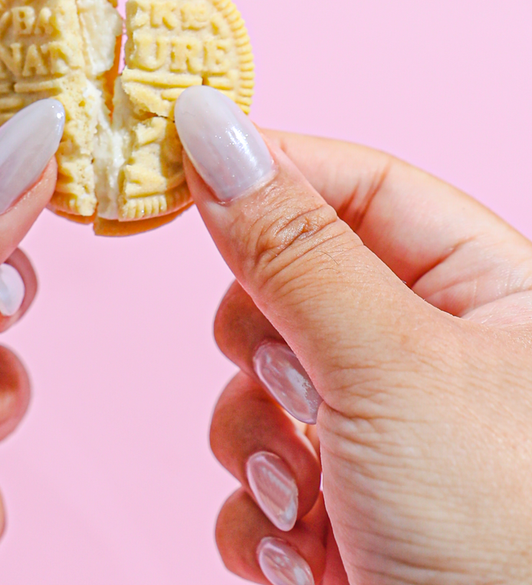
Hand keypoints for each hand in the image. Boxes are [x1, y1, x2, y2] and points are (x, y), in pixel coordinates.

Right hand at [175, 87, 531, 584]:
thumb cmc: (503, 539)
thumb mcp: (391, 369)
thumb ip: (291, 246)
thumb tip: (210, 130)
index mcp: (491, 288)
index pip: (357, 181)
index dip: (268, 166)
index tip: (173, 154)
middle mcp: (439, 351)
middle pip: (291, 280)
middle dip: (266, 344)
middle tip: (299, 390)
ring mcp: (386, 431)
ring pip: (258, 380)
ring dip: (263, 442)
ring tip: (318, 505)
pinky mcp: (344, 503)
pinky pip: (258, 465)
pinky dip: (264, 510)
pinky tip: (313, 556)